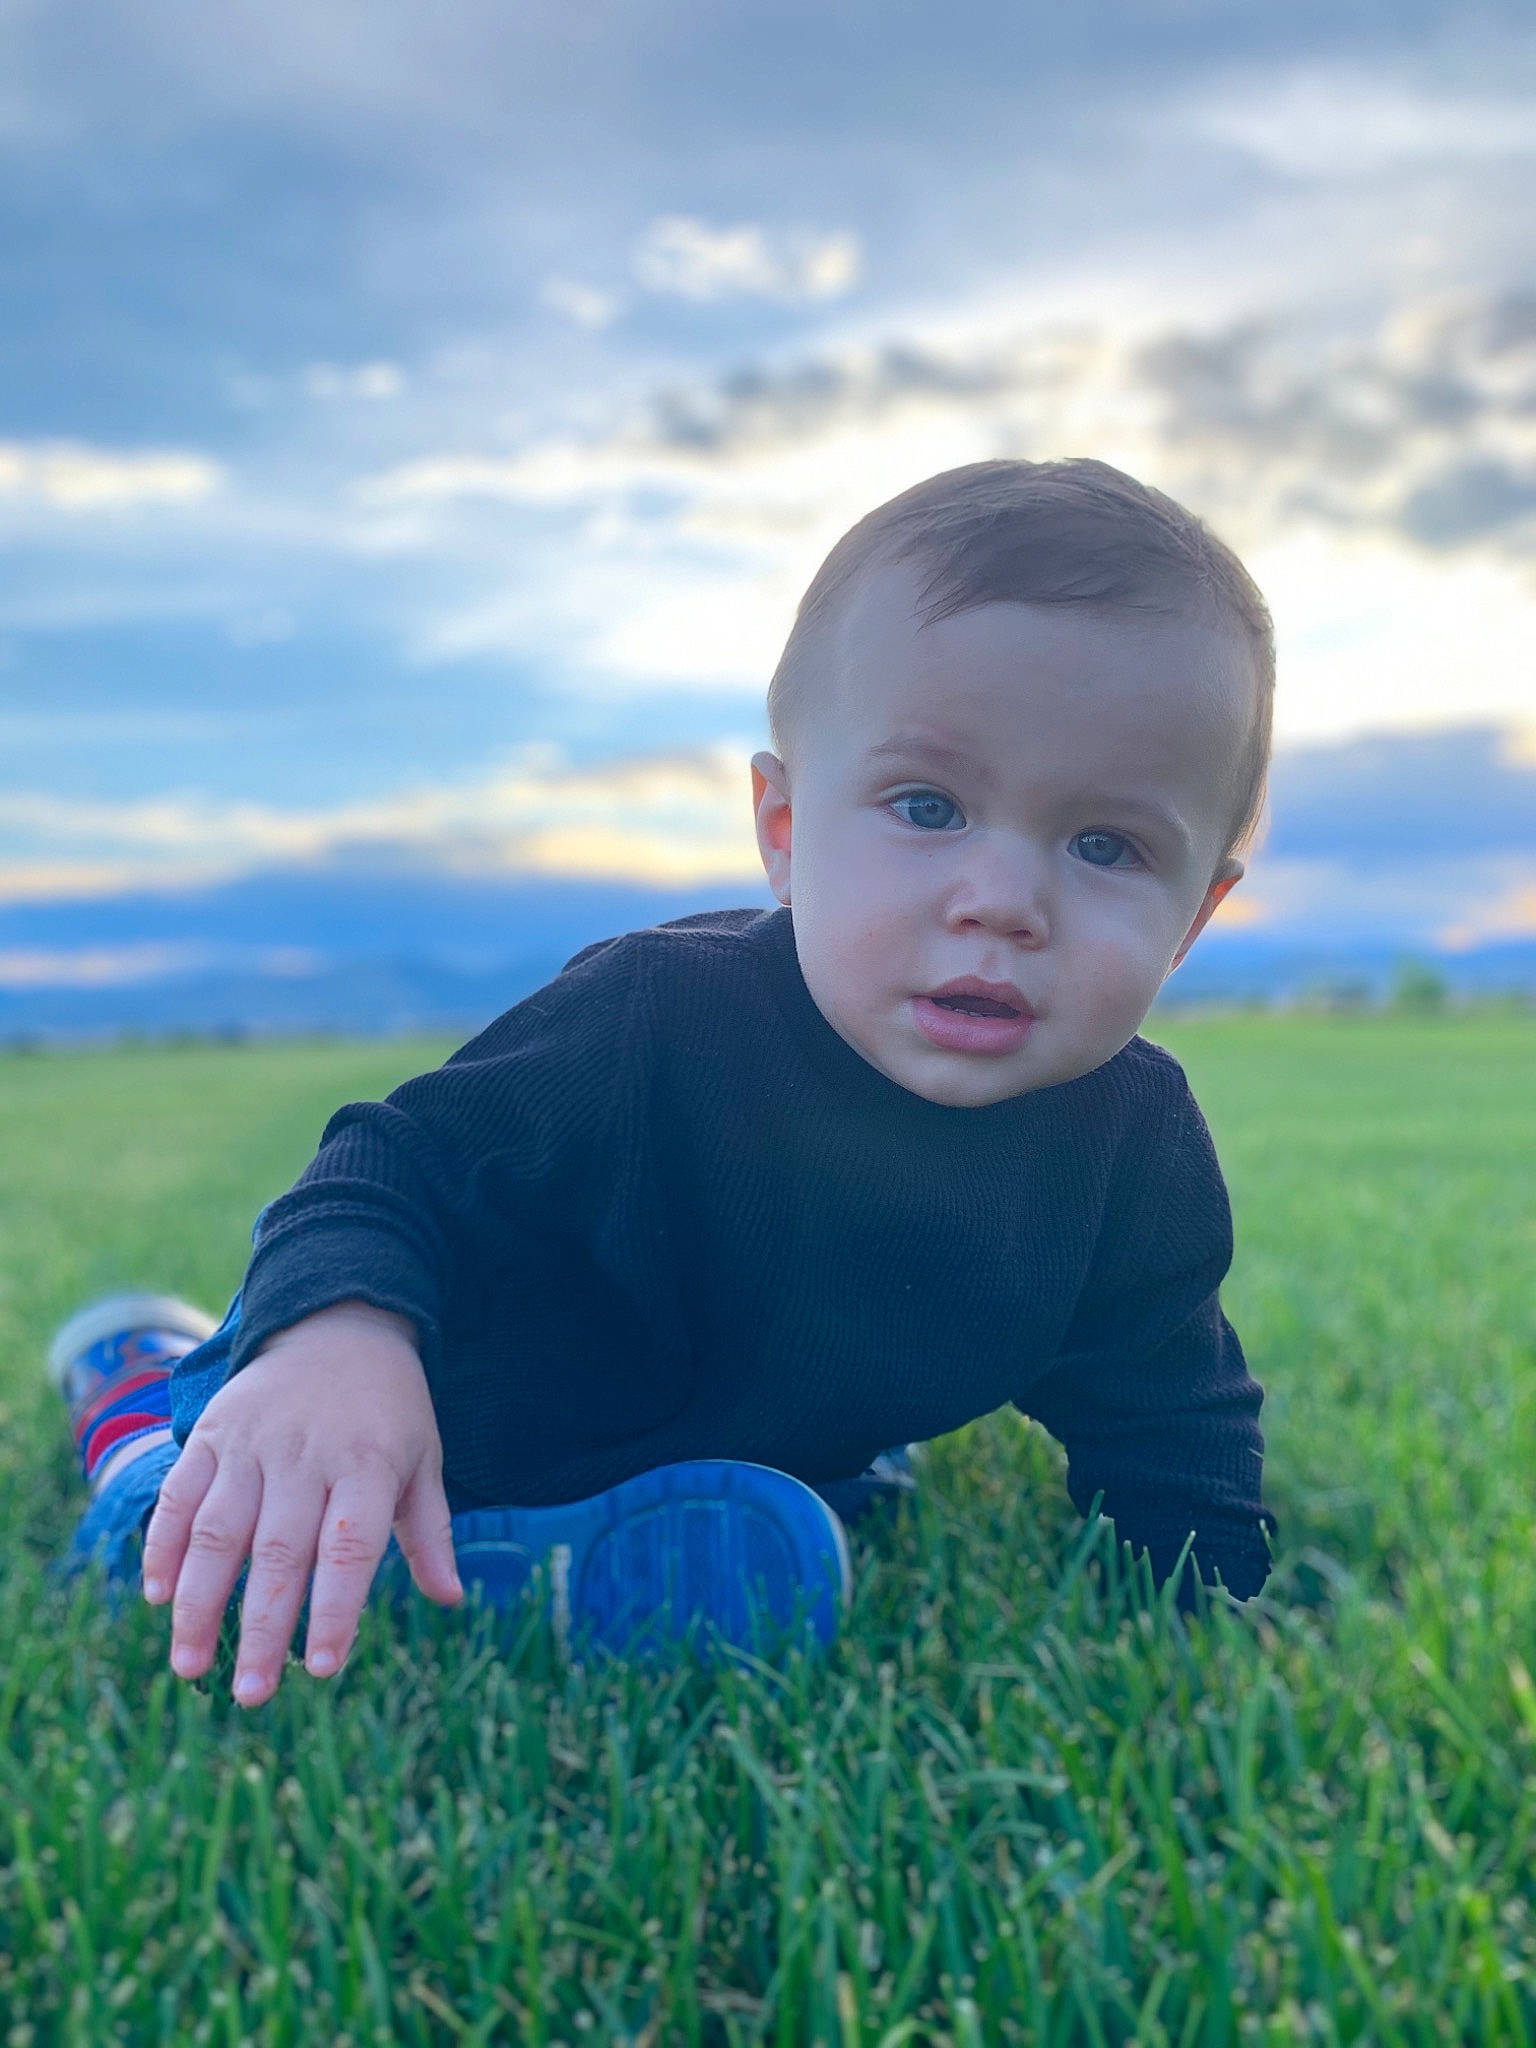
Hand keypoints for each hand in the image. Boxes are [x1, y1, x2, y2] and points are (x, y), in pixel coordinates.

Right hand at [140, 1301, 462, 1704]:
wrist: (338, 1322)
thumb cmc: (388, 1408)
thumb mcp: (423, 1458)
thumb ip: (429, 1531)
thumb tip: (450, 1599)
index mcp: (367, 1465)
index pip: (349, 1548)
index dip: (334, 1609)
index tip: (321, 1668)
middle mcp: (306, 1456)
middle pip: (279, 1552)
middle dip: (260, 1629)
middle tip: (249, 1695)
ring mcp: (252, 1444)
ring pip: (218, 1531)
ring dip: (198, 1602)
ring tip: (188, 1664)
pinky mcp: (212, 1434)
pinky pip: (180, 1494)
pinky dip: (163, 1545)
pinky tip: (157, 1595)